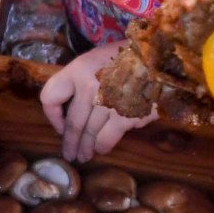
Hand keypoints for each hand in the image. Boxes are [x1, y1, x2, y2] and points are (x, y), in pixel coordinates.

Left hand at [41, 43, 152, 162]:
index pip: (50, 97)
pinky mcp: (124, 116)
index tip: (60, 125)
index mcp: (78, 69)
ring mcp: (106, 102)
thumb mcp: (101, 57)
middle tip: (70, 154)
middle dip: (70, 142)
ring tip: (85, 156)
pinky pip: (106, 139)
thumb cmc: (131, 56)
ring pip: (88, 134)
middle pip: (72, 123)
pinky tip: (101, 150)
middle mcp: (88, 85)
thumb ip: (84, 78)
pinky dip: (102, 147)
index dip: (53, 115)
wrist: (163, 58)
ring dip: (85, 148)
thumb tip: (73, 108)